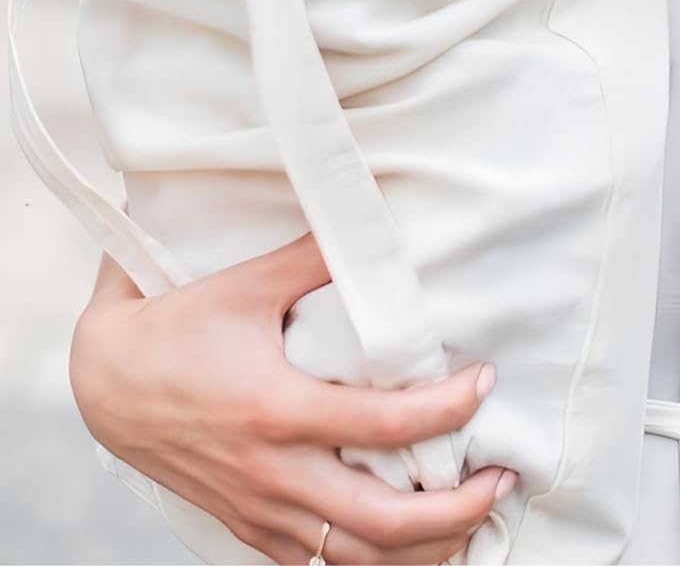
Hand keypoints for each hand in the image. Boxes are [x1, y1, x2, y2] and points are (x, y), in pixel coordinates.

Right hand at [70, 232, 513, 565]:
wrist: (103, 383)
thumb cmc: (177, 327)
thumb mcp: (248, 283)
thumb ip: (319, 255)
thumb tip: (379, 221)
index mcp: (279, 410)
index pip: (386, 423)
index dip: (448, 408)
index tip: (485, 382)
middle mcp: (273, 473)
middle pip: (382, 521)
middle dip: (455, 511)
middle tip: (501, 479)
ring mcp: (259, 509)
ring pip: (354, 558)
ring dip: (422, 549)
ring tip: (473, 521)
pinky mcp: (246, 525)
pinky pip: (317, 563)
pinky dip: (370, 562)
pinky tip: (408, 545)